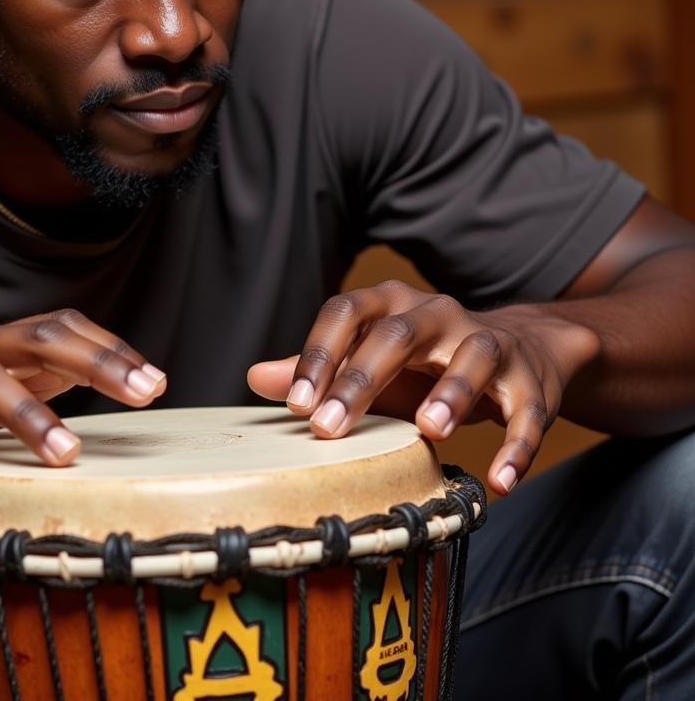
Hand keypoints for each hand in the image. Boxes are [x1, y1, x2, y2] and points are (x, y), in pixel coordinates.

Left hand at [247, 280, 598, 494]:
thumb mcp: (370, 360)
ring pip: (473, 356)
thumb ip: (320, 368)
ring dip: (453, 391)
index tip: (297, 405)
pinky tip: (500, 481)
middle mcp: (438, 313)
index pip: (347, 311)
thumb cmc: (425, 362)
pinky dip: (517, 445)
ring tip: (430, 430)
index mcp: (391, 304)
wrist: (519, 349)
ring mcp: (488, 342)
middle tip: (328, 427)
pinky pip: (527, 411)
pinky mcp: (530, 380)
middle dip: (362, 379)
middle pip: (400, 334)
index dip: (319, 353)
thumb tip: (256, 377)